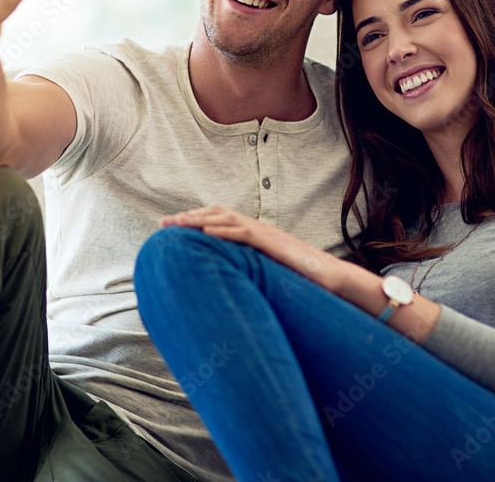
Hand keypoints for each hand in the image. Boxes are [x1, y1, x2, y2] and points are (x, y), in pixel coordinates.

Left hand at [160, 206, 344, 290]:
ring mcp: (265, 234)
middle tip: (164, 224)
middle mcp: (258, 228)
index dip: (196, 220)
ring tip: (178, 223)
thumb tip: (229, 280)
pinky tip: (206, 233)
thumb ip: (249, 269)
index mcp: (255, 234)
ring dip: (199, 219)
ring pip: (226, 219)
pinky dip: (224, 230)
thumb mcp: (268, 271)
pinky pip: (244, 234)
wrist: (330, 277)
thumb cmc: (301, 278)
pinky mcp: (273, 243)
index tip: (173, 227)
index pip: (220, 219)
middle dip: (189, 217)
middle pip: (217, 214)